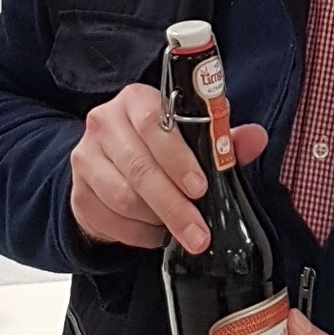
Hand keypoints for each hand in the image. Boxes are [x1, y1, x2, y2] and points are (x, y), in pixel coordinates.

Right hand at [69, 82, 267, 250]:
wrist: (113, 164)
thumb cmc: (161, 145)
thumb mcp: (195, 135)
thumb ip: (223, 138)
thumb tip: (255, 138)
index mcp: (136, 100)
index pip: (154, 123)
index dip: (178, 158)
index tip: (201, 187)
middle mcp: (104, 124)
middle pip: (139, 168)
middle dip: (173, 205)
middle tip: (199, 232)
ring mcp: (86, 159)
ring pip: (122, 198)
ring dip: (157, 221)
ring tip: (182, 232)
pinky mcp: (78, 193)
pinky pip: (109, 221)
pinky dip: (138, 234)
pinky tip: (156, 234)